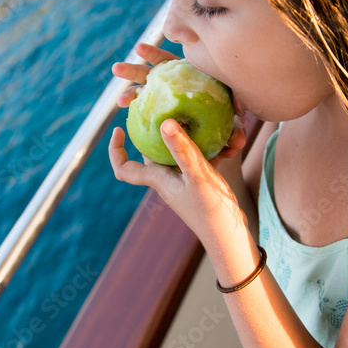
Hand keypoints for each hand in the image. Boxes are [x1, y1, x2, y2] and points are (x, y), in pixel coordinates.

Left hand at [109, 70, 250, 245]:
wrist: (231, 239)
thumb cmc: (212, 211)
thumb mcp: (198, 176)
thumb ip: (182, 150)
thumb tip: (164, 122)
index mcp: (158, 179)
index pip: (124, 169)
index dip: (115, 150)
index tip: (117, 129)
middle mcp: (167, 180)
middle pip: (152, 151)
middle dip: (158, 129)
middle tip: (167, 108)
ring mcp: (184, 181)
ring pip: (179, 151)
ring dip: (191, 136)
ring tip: (204, 118)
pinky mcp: (201, 182)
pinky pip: (199, 157)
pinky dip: (210, 147)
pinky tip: (227, 138)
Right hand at [111, 42, 247, 165]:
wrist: (224, 132)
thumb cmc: (229, 118)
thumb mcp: (235, 119)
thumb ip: (236, 126)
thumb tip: (238, 141)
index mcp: (189, 75)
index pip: (169, 61)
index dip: (154, 54)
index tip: (139, 50)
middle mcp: (174, 85)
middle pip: (150, 74)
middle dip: (132, 70)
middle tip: (116, 69)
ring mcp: (166, 101)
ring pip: (145, 96)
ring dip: (131, 96)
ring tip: (119, 102)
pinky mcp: (162, 117)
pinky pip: (149, 118)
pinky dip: (141, 122)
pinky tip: (129, 128)